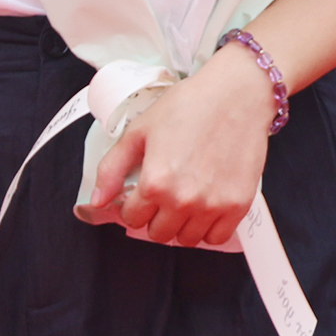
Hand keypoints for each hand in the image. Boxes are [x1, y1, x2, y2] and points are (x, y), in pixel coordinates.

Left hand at [81, 59, 274, 250]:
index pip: (132, 219)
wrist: (235, 95)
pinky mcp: (237, 206)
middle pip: (158, 234)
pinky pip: (216, 238)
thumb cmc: (188, 106)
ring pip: (186, 240)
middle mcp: (182, 200)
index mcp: (155, 183)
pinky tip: (205, 207)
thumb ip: (112, 168)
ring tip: (185, 199)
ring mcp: (212, 206)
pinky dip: (208, 229)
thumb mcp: (139, 130)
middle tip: (164, 194)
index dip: (133, 205)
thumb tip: (97, 202)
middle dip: (155, 216)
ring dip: (181, 225)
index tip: (142, 193)